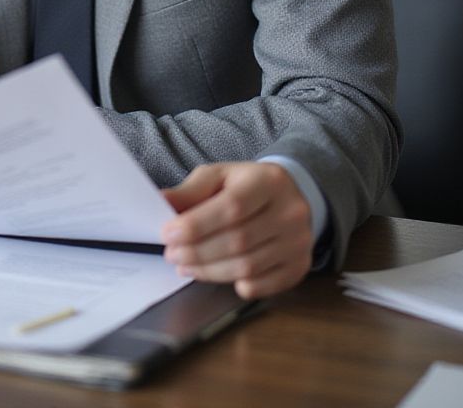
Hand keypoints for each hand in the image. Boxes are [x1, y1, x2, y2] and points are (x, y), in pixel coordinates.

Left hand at [160, 162, 312, 299]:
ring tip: (185, 265)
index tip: (168, 234)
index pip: (232, 207)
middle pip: (238, 241)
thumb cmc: (245, 185)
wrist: (289, 196)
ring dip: (209, 271)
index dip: (197, 225)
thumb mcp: (218, 176)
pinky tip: (217, 274)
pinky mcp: (300, 266)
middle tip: (172, 254)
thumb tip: (161, 202)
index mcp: (268, 181)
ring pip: (248, 267)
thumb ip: (190, 191)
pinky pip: (265, 286)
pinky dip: (237, 285)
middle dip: (197, 252)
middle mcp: (290, 212)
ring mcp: (299, 242)